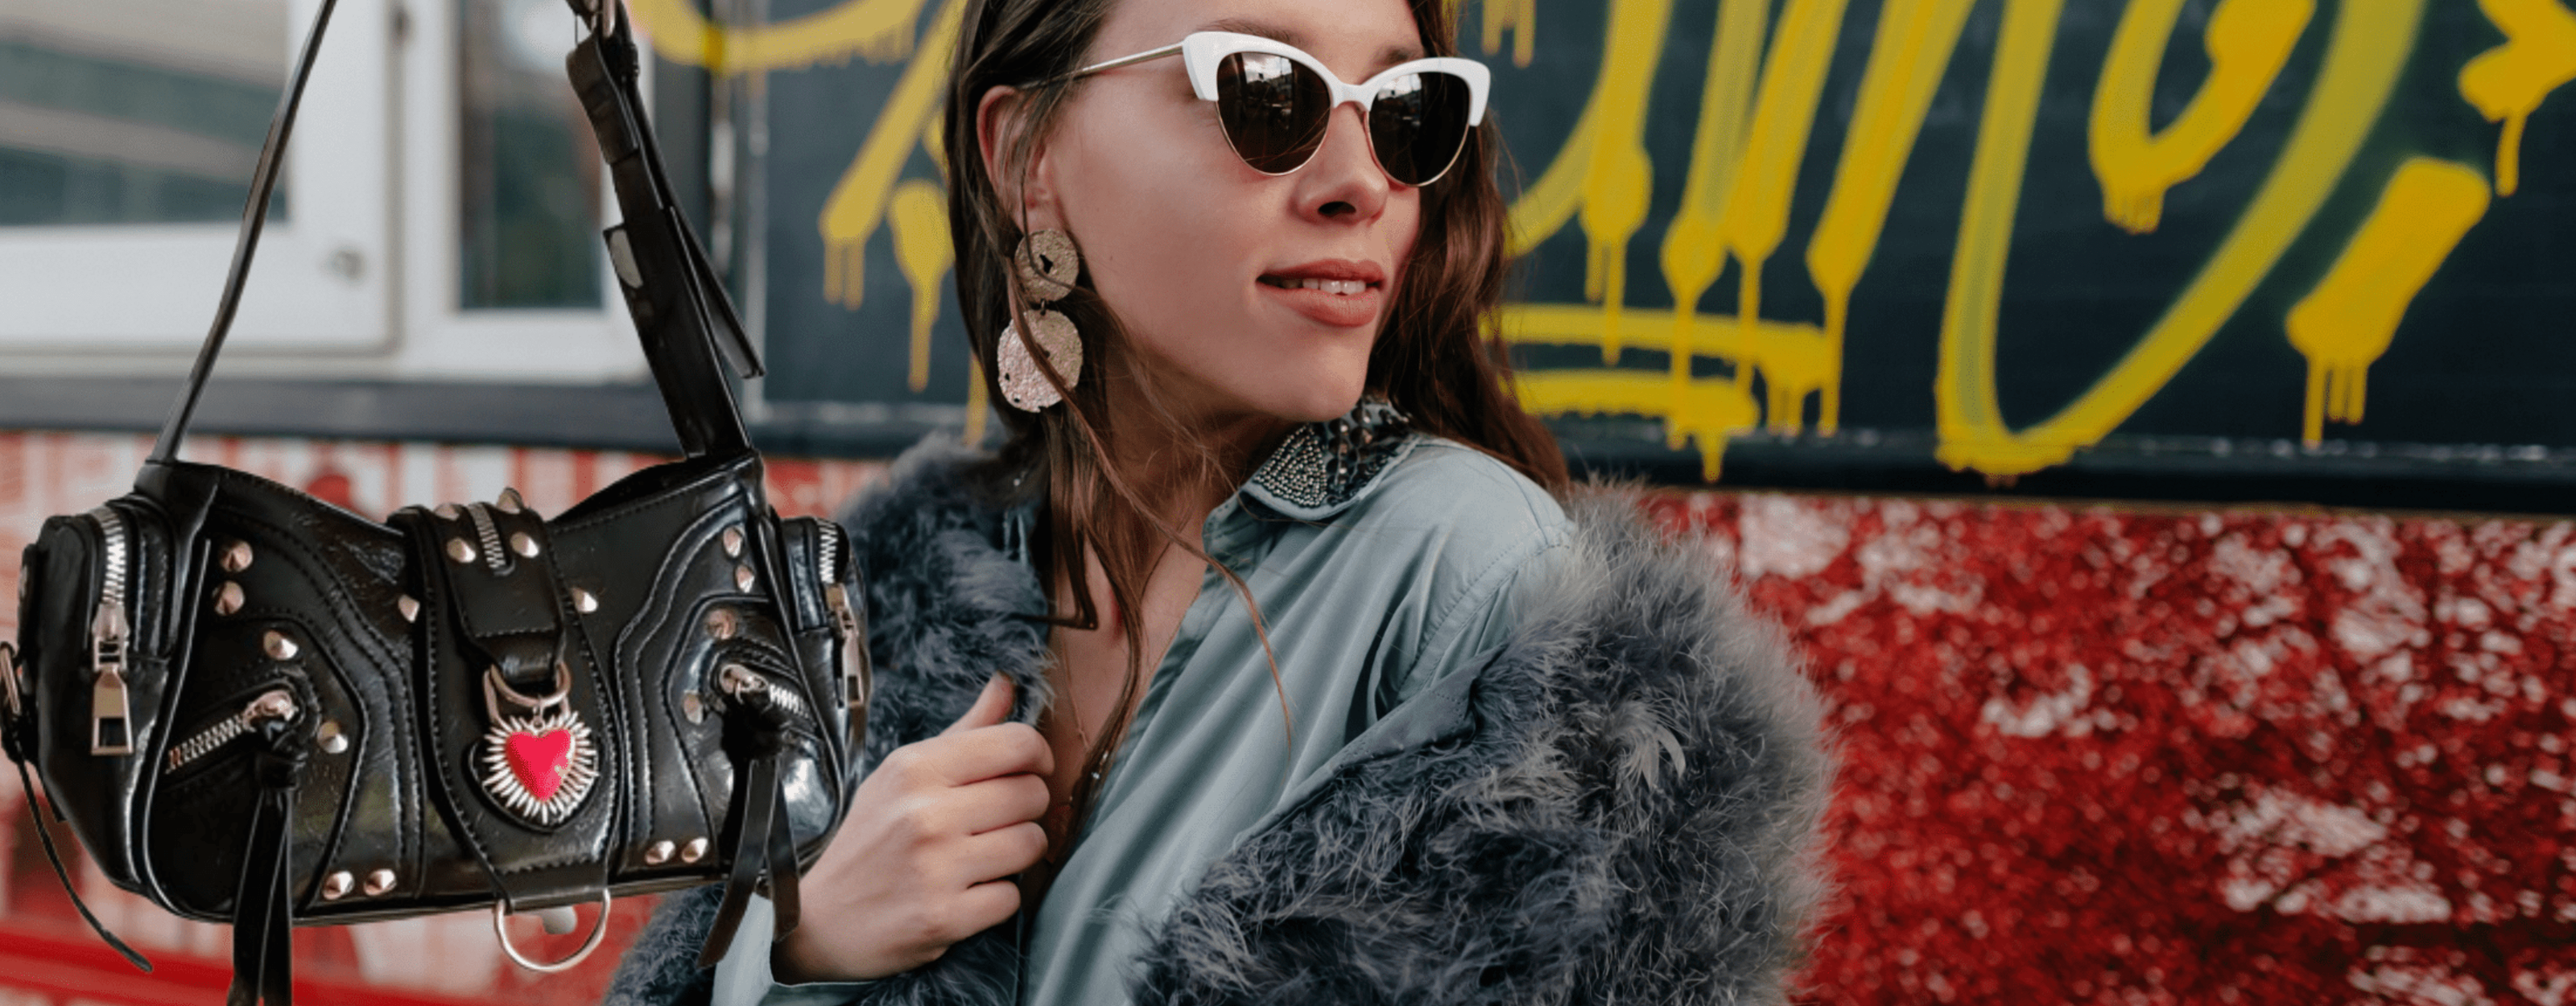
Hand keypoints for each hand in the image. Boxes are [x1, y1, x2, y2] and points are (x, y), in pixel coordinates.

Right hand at [772, 674, 1052, 981]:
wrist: (819, 920)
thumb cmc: (868, 840)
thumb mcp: (902, 774)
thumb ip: (963, 732)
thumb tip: (1006, 684)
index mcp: (915, 768)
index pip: (1017, 742)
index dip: (1037, 756)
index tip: (1029, 770)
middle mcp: (925, 814)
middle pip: (1032, 793)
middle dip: (1026, 808)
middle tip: (997, 821)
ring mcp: (935, 867)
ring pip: (1031, 844)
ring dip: (1017, 854)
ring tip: (983, 856)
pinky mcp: (943, 917)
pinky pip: (1013, 896)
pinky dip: (997, 897)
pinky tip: (967, 892)